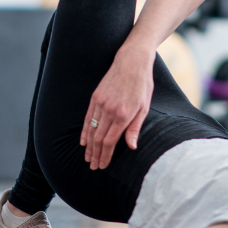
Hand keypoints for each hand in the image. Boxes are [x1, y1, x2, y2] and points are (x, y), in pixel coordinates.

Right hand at [81, 45, 154, 169]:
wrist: (131, 61)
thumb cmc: (142, 84)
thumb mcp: (144, 107)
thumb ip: (135, 128)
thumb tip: (131, 146)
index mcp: (123, 115)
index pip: (110, 142)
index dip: (105, 156)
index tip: (102, 165)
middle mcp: (110, 110)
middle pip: (98, 139)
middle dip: (95, 154)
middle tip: (93, 166)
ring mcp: (101, 103)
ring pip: (91, 130)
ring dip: (89, 146)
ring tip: (87, 157)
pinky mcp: (95, 97)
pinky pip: (88, 118)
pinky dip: (85, 131)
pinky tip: (83, 140)